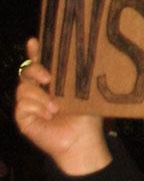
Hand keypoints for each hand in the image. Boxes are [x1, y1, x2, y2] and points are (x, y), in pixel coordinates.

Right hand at [13, 38, 109, 175]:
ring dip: (41, 97)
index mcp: (53, 82)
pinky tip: (48, 116)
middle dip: (35, 70)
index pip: (39, 63)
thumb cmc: (85, 116)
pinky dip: (36, 109)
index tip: (34, 41)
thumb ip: (75, 78)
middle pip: (26, 71)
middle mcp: (38, 90)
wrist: (82, 139)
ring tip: (56, 108)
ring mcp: (28, 103)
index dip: (35, 51)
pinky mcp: (23, 117)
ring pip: (23, 88)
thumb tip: (81, 56)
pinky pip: (22, 106)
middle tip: (49, 78)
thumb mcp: (82, 92)